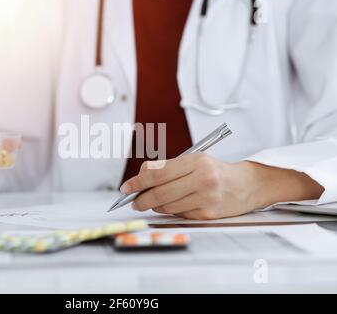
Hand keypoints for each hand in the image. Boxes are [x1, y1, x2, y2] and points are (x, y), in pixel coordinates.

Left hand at [120, 153, 323, 219]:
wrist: (248, 184)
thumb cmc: (216, 170)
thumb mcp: (194, 160)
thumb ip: (167, 167)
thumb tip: (140, 177)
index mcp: (196, 161)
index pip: (157, 173)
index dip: (137, 182)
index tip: (126, 187)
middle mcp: (202, 179)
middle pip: (159, 193)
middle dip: (141, 199)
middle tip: (134, 201)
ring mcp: (206, 198)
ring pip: (167, 206)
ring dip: (155, 205)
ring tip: (154, 201)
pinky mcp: (209, 214)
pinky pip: (179, 215)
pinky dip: (171, 211)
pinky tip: (174, 205)